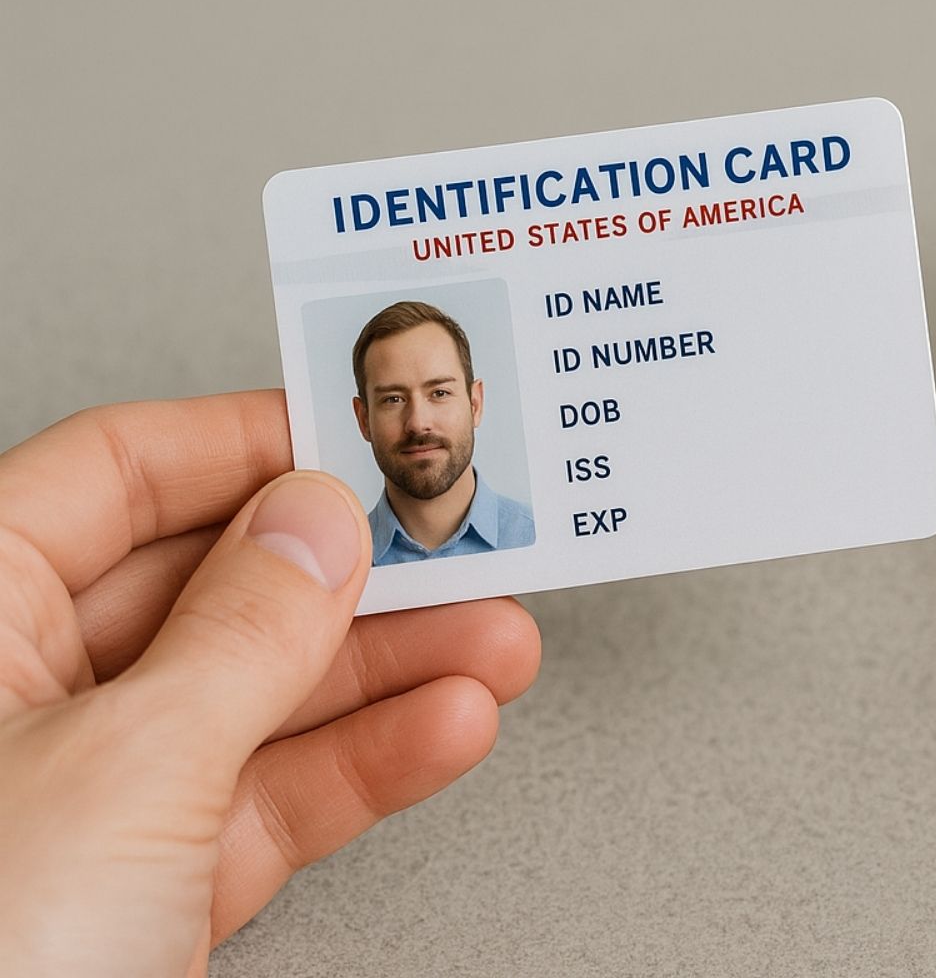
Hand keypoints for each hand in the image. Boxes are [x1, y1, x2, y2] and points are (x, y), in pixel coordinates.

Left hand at [0, 391, 540, 975]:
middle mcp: (19, 698)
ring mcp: (93, 798)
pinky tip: (446, 727)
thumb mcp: (125, 765)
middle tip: (458, 541)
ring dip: (393, 669)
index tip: (356, 438)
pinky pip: (277, 797)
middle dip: (351, 570)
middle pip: (212, 585)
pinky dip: (371, 765)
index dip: (241, 443)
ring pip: (264, 696)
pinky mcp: (153, 888)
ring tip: (496, 636)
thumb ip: (240, 632)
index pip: (111, 476)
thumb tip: (316, 523)